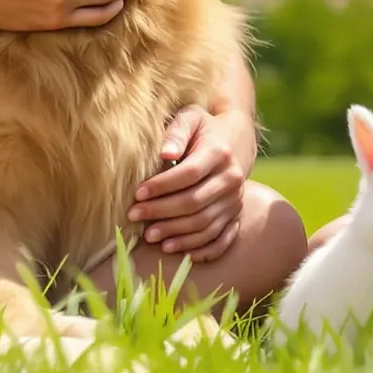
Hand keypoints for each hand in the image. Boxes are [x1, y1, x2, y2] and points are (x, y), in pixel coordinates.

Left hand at [130, 106, 253, 261]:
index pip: (188, 174)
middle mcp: (231, 178)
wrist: (236, 141)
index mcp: (219, 153)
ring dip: (177, 234)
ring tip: (150, 237)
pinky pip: (222, 238)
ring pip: (206, 224)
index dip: (161, 186)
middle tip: (135, 216)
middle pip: (194, 202)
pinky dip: (203, 249)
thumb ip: (176, 132)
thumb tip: (164, 153)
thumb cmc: (203, 129)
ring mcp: (236, 200)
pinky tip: (182, 253)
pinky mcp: (237, 215)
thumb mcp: (190, 119)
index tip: (137, 194)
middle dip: (161, 212)